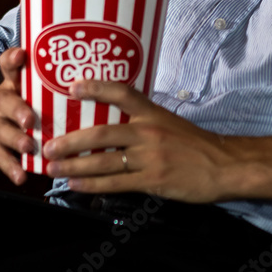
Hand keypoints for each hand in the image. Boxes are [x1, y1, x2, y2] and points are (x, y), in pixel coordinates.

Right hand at [0, 47, 36, 184]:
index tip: (20, 54)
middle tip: (30, 119)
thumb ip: (46, 79)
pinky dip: (11, 168)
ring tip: (29, 146)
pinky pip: (0, 158)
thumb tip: (84, 71)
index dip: (13, 59)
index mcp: (11, 83)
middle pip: (5, 102)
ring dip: (16, 140)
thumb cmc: (16, 101)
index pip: (8, 65)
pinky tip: (22, 176)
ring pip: (2, 132)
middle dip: (18, 110)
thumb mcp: (25, 86)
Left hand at [42, 81, 240, 202]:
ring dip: (74, 164)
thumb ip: (145, 121)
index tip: (73, 86)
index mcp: (154, 113)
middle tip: (48, 144)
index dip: (97, 88)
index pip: (123, 93)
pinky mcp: (153, 180)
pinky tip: (75, 184)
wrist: (223, 165)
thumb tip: (115, 121)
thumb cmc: (196, 145)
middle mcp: (149, 132)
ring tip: (53, 167)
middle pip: (102, 132)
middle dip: (70, 139)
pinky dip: (92, 184)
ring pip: (104, 160)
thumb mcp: (171, 123)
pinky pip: (115, 183)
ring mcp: (150, 157)